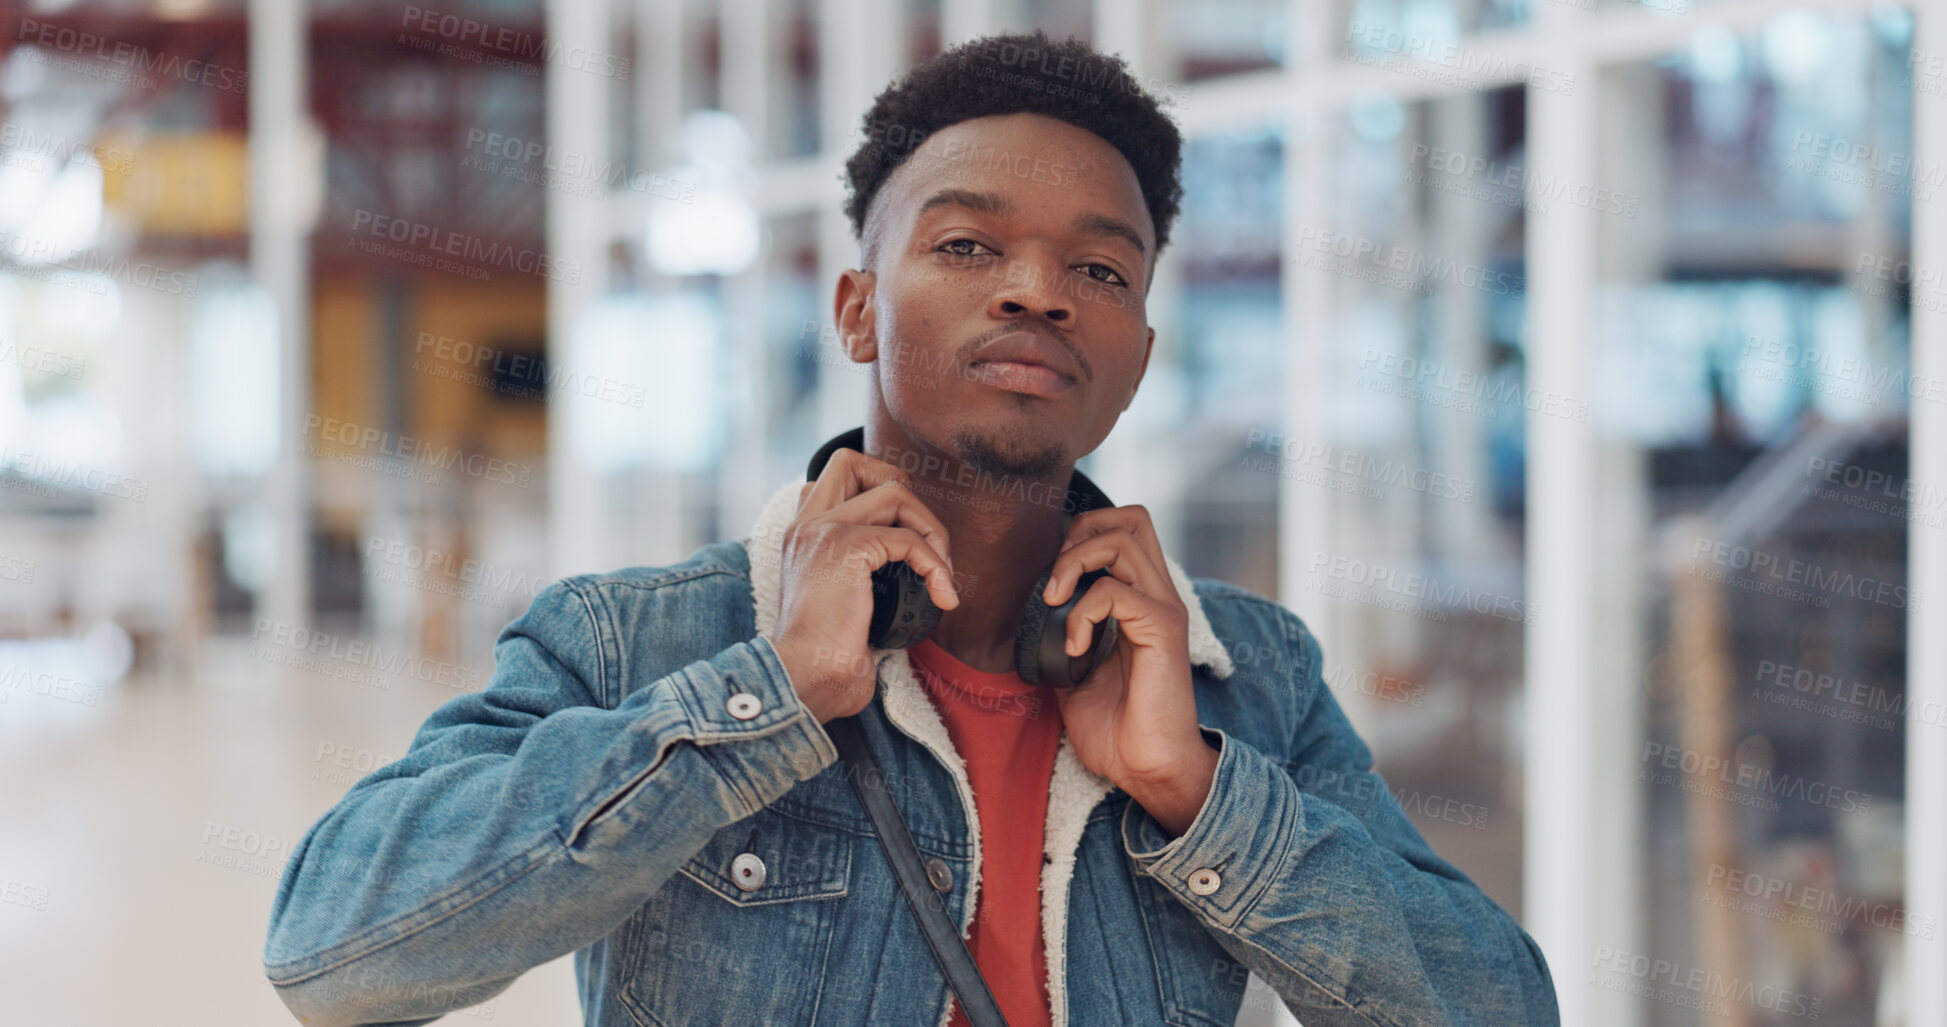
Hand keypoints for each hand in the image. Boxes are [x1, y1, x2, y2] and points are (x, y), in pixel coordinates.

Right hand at [771, 449, 959, 723]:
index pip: (833, 477)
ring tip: (940, 575)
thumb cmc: (823, 661)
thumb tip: (910, 580)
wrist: (803, 681)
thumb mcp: (841, 605)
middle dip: (901, 490)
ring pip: (895, 491)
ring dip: (931, 530)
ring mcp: (824, 531)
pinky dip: (936, 566)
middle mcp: (807, 525)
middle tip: (923, 542)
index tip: (903, 540)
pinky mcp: (847, 547)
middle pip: (854, 460)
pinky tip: (942, 597)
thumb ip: (861, 578)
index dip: (874, 490)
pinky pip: (910, 539)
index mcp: (801, 535)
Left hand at [1041, 505, 1216, 834]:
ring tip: (1056, 602)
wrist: (1148, 769)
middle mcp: (1158, 595)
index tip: (1052, 582)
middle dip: (1080, 535)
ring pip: (1123, 539)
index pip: (1122, 530)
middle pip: (1130, 517)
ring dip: (1074, 563)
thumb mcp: (1074, 676)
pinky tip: (1073, 646)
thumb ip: (1061, 639)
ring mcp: (1164, 609)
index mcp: (1141, 601)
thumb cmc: (1118, 730)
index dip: (1081, 537)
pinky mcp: (1163, 630)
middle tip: (1055, 583)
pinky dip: (1082, 611)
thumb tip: (1030, 620)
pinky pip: (1115, 591)